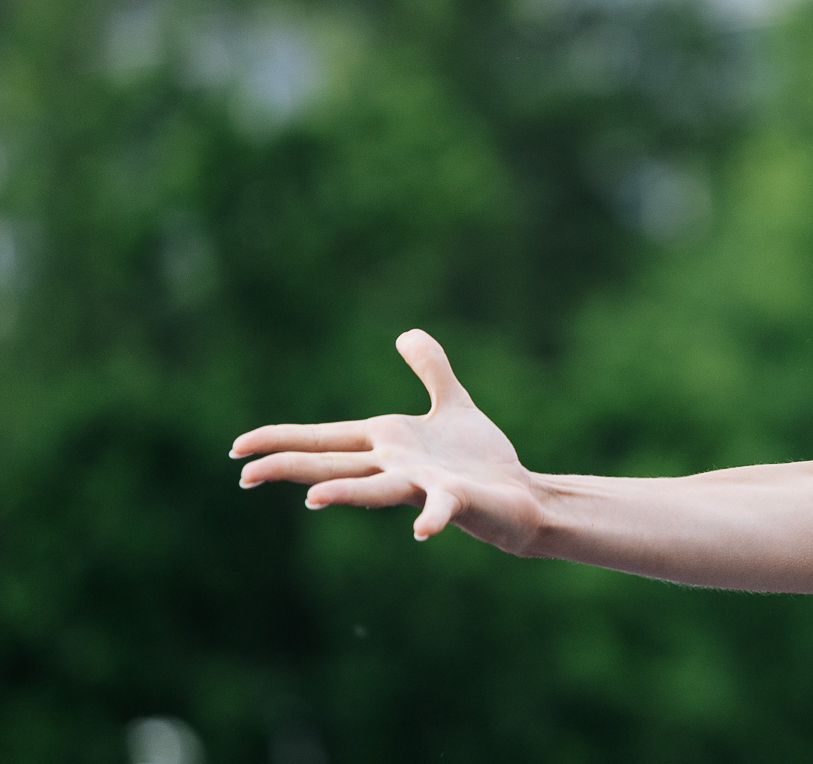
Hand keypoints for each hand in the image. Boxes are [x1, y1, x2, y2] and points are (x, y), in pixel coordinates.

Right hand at [231, 329, 544, 549]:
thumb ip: (431, 369)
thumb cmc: (482, 458)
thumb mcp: (453, 404)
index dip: (283, 441)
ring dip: (347, 493)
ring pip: (377, 489)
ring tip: (312, 500)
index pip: (325, 440)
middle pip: (335, 466)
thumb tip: (406, 335)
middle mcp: (397, 468)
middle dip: (291, 468)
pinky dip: (432, 517)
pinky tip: (422, 529)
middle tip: (245, 475)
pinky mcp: (457, 498)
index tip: (238, 447)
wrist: (521, 493)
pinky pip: (442, 508)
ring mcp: (424, 485)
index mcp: (389, 444)